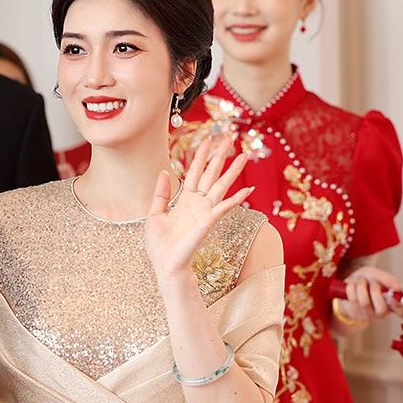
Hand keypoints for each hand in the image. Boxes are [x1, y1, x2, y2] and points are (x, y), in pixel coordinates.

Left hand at [144, 136, 252, 279]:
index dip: (200, 155)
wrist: (164, 264)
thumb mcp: (154, 214)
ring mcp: (204, 211)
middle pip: (211, 174)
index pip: (194, 172)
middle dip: (220, 155)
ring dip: (233, 171)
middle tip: (229, 138)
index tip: (207, 139)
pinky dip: (237, 198)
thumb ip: (161, 194)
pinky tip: (249, 189)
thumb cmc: (159, 245)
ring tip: (244, 155)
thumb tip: (163, 172)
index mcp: (184, 200)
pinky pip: (225, 206)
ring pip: (221, 185)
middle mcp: (197, 203)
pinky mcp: (208, 221)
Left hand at [335, 265, 402, 322]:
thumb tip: (398, 288)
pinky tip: (352, 285)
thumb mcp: (378, 275)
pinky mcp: (351, 313)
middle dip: (375, 290)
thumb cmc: (367, 281)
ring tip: (361, 280)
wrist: (348, 284)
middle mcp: (380, 313)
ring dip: (361, 285)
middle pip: (381, 309)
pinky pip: (352, 298)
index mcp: (392, 304)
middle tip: (373, 281)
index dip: (400, 307)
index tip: (395, 296)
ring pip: (364, 302)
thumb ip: (388, 280)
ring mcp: (365, 314)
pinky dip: (351, 286)